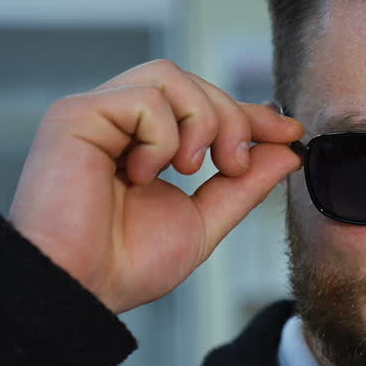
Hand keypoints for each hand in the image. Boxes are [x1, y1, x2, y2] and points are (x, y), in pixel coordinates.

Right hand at [8, 60, 304, 313]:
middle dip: (232, 120)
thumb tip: (287, 151)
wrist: (83, 289)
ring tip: (188, 170)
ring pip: (170, 76)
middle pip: (192, 82)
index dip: (249, 114)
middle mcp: (118, 122)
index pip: (203, 104)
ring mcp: (95, 114)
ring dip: (201, 123)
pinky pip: (145, 98)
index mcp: (144, 143)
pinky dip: (162, 137)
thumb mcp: (206, 220)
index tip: (290, 134)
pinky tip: (143, 175)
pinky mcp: (75, 115)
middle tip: (232, 167)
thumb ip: (245, 184)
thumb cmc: (126, 264)